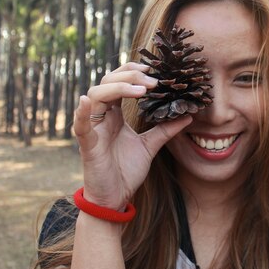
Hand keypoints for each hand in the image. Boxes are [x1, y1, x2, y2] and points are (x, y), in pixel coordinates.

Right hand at [73, 62, 191, 210]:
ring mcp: (93, 128)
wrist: (115, 198)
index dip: (133, 72)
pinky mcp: (87, 144)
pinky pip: (80, 124)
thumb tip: (189, 116)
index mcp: (114, 114)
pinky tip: (86, 101)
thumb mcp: (150, 145)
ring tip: (142, 90)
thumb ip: (166, 129)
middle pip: (108, 82)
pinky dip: (81, 112)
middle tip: (153, 80)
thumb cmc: (126, 171)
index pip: (119, 82)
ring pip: (96, 95)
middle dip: (130, 76)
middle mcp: (101, 116)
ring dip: (118, 88)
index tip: (154, 70)